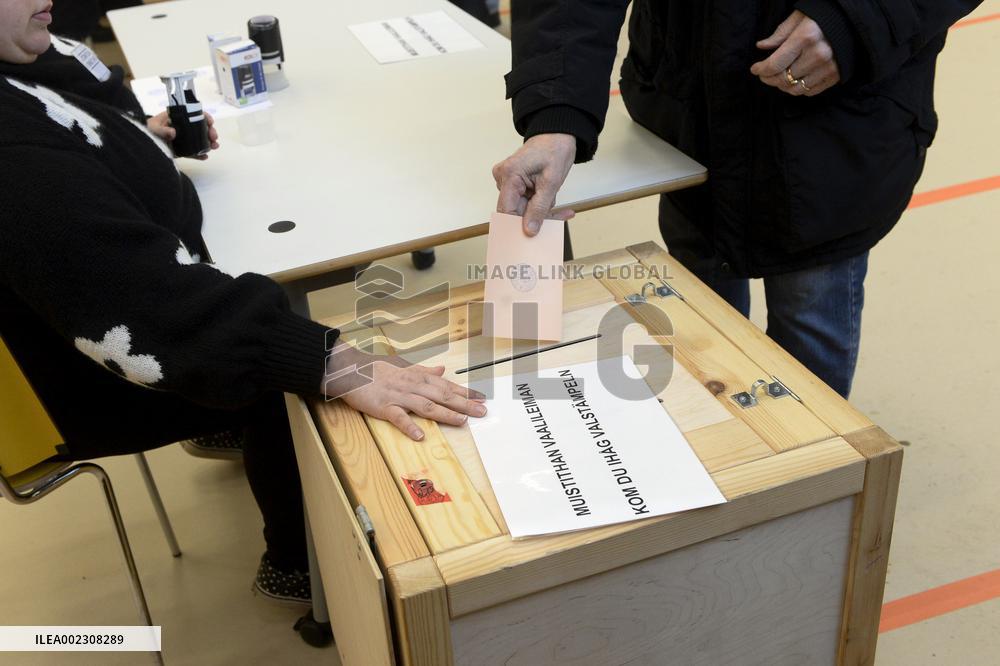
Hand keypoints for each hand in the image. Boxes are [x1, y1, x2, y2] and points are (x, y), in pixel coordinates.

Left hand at [146, 111, 220, 158]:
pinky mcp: (182, 150)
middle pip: (201, 127)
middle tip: (214, 138)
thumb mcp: (153, 127)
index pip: (194, 114)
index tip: (210, 122)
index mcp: (178, 118)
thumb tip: (173, 132)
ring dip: (209, 143)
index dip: (204, 117)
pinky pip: (193, 152)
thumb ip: (162, 130)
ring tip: (214, 147)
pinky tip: (205, 156)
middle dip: (210, 131)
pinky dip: (200, 154)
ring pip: (200, 139)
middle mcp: (183, 127)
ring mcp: (183, 139)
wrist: (142, 142)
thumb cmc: (147, 130)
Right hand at [323, 340, 486, 440]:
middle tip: (482, 411)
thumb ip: (425, 371)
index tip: (483, 398)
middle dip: (464, 404)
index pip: (447, 385)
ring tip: (462, 422)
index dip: (466, 392)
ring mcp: (400, 397)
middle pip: (442, 396)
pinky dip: (409, 426)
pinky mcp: (385, 407)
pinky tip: (420, 436)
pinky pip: (399, 418)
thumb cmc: (380, 372)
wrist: (353, 371)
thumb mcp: (405, 368)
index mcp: (419, 377)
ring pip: (426, 406)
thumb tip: (442, 369)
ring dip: (445, 414)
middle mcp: (413, 386)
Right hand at [492, 133, 576, 236]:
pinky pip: (523, 201)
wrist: (557, 134)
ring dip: (540, 210)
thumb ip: (539, 208)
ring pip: (521, 208)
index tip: (533, 236)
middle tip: (559, 217)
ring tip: (557, 201)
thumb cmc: (555, 150)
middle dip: (536, 216)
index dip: (518, 226)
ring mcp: (506, 179)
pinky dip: (538, 203)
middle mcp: (503, 177)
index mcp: (509, 174)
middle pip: (514, 211)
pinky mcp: (512, 182)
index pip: (506, 211)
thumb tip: (529, 230)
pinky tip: (551, 198)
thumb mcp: (552, 182)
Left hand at [750, 10, 839, 96]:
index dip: (761, 70)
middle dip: (768, 79)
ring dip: (782, 86)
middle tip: (764, 74)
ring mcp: (828, 68)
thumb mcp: (799, 17)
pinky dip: (798, 89)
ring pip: (795, 89)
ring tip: (779, 78)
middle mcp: (818, 55)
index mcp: (806, 38)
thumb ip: (780, 34)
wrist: (854, 22)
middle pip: (783, 79)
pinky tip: (794, 80)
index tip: (755, 69)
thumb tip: (761, 47)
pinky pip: (810, 91)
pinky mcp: (836, 76)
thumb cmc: (823, 16)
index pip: (775, 64)